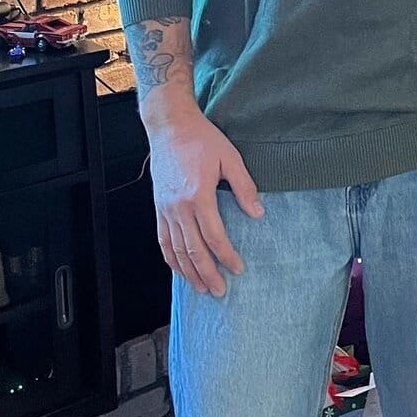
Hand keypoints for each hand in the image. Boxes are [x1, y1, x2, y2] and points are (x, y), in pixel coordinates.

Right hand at [147, 109, 262, 295]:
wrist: (170, 126)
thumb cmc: (201, 139)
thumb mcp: (230, 158)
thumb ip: (244, 187)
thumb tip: (258, 213)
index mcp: (198, 196)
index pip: (214, 237)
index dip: (227, 256)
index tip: (238, 268)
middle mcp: (178, 207)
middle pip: (193, 250)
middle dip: (207, 273)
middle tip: (220, 291)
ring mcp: (165, 209)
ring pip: (175, 250)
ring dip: (188, 272)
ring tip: (201, 287)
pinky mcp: (158, 207)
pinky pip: (162, 240)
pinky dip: (171, 258)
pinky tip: (180, 269)